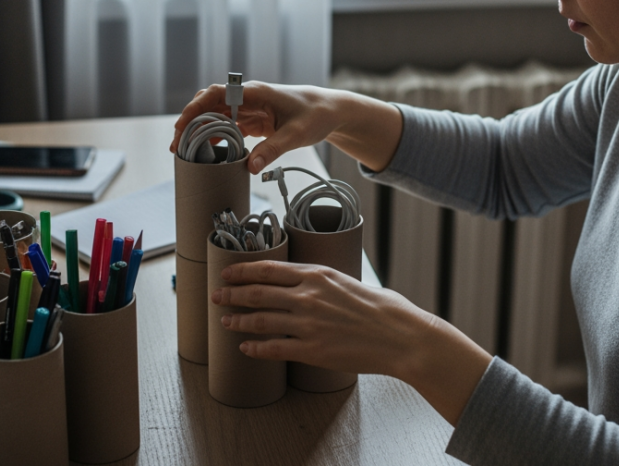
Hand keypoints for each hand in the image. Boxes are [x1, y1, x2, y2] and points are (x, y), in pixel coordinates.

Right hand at [170, 82, 403, 173]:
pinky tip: (207, 151)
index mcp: (255, 92)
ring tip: (186, 152)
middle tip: (177, 145)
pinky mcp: (252, 120)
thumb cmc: (315, 115)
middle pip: (209, 105)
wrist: (330, 111)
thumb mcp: (296, 135)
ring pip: (215, 116)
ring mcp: (248, 108)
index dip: (196, 108)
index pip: (216, 94)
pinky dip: (215, 137)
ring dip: (200, 131)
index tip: (182, 125)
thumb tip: (250, 167)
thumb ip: (272, 150)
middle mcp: (247, 97)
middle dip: (190, 122)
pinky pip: (227, 126)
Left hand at [212, 260, 492, 424]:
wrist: (402, 336)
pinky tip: (245, 346)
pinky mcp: (312, 349)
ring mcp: (308, 323)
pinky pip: (274, 348)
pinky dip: (255, 347)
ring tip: (225, 320)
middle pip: (258, 293)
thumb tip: (310, 283)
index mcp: (318, 274)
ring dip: (238, 319)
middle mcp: (308, 296)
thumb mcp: (351, 281)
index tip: (228, 273)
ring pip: (260, 320)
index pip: (269, 269)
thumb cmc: (384, 309)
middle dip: (232, 294)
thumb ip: (325, 282)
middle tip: (217, 295)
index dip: (243, 271)